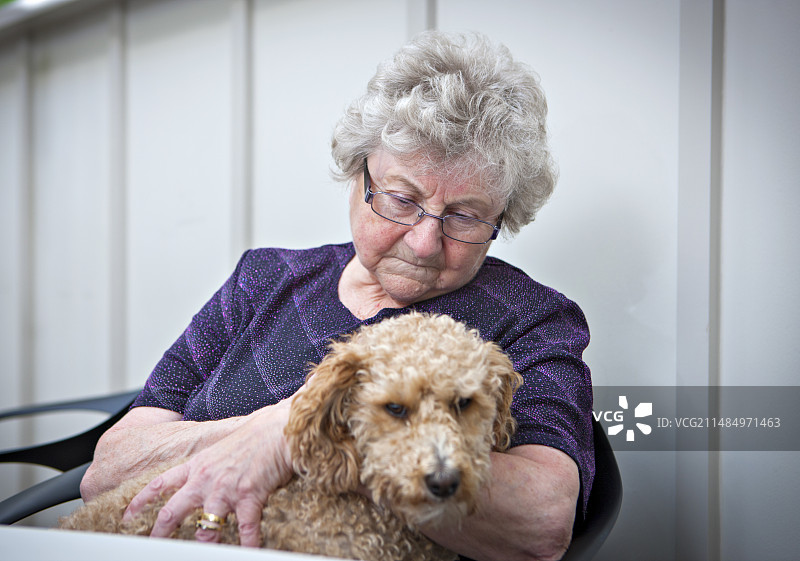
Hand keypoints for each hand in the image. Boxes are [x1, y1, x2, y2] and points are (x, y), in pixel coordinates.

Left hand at [122, 398, 293, 546]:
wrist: (278, 429)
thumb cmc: (256, 435)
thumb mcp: (222, 448)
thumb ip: (210, 465)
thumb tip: (207, 477)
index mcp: (198, 465)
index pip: (161, 484)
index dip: (141, 502)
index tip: (127, 517)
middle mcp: (206, 479)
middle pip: (173, 511)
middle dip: (160, 533)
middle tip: (153, 546)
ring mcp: (226, 490)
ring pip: (205, 527)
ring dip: (204, 544)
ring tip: (203, 553)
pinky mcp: (249, 497)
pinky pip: (245, 530)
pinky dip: (247, 545)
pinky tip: (248, 552)